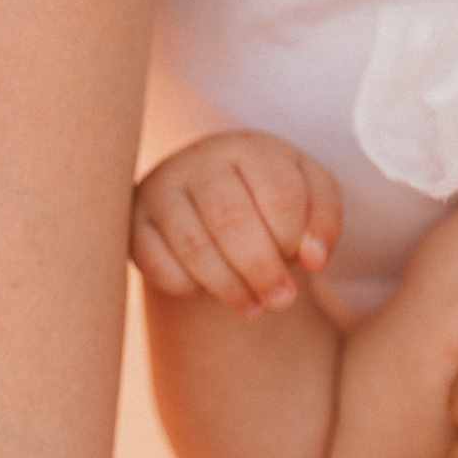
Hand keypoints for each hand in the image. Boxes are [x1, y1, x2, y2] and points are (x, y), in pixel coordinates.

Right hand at [131, 131, 341, 317]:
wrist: (207, 188)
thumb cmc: (266, 195)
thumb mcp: (309, 195)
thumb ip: (324, 221)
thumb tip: (312, 260)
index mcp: (249, 149)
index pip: (280, 195)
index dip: (294, 240)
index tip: (304, 266)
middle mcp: (199, 162)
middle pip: (232, 220)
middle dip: (261, 270)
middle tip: (280, 301)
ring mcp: (160, 189)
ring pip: (192, 245)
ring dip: (228, 286)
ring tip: (252, 308)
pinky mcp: (134, 220)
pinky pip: (155, 262)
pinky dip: (186, 286)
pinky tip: (206, 290)